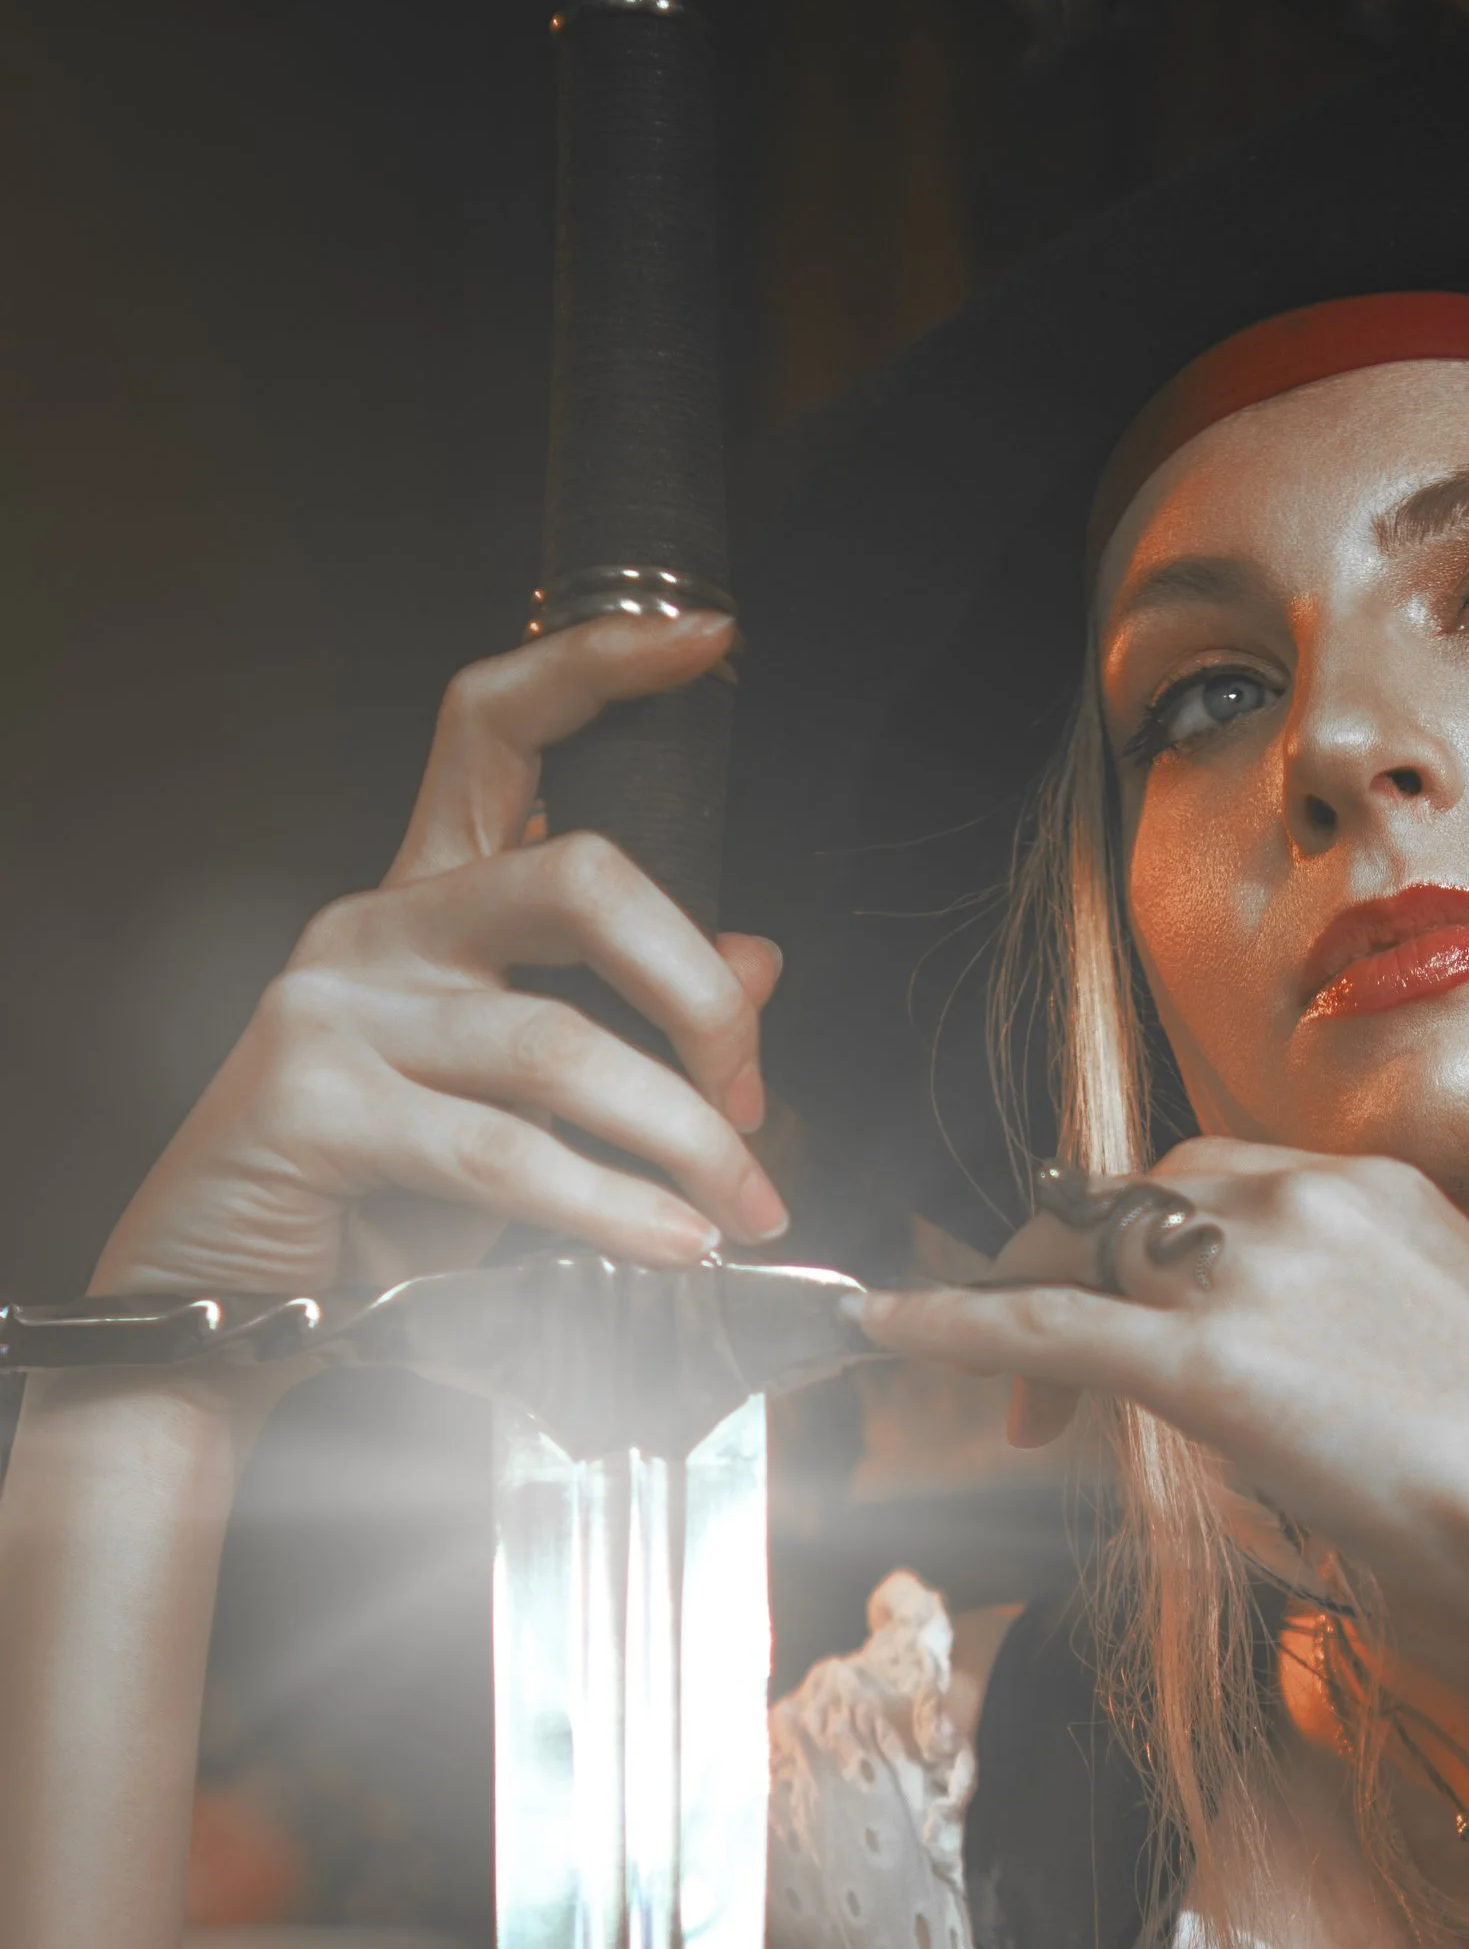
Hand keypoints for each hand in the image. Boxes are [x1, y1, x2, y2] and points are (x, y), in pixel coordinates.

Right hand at [92, 615, 786, 1308]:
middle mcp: (377, 925)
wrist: (227, 1312)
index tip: (706, 637)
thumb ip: (624, 1029)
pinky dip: (613, 1208)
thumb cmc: (378, 1208)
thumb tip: (760, 961)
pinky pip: (502, 1152)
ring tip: (747, 1206)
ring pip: (557, 1044)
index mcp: (428, 900)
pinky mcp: (311, 1102)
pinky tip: (675, 1244)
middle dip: (698, 993)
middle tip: (754, 1096)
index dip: (597, 664)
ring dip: (681, 1138)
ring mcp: (335, 1005)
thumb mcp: (522, 1110)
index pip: (496, 728)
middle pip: (576, 876)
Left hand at [858, 1140, 1468, 1659]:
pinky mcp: (1208, 1363)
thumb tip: (1306, 1399)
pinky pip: (1046, 1322)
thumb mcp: (1456, 1364)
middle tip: (1046, 1376)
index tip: (1127, 1311)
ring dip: (1023, 1303)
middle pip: (1131, 1196)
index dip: (1145, 1243)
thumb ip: (1366, 1345)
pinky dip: (956, 1320)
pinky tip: (891, 1331)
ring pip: (1083, 1247)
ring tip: (1005, 1400)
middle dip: (1072, 1266)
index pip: (1212, 1178)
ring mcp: (1252, 1271)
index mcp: (1373, 1187)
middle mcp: (1304, 1198)